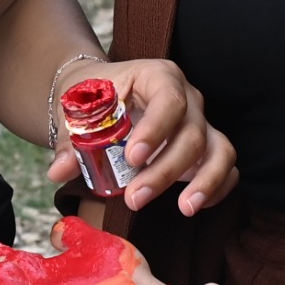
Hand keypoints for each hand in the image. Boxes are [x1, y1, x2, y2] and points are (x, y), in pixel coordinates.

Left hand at [44, 57, 236, 214]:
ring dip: (205, 181)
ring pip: (219, 149)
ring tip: (184, 209)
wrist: (100, 94)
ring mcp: (200, 122)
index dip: (156, 130)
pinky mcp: (206, 146)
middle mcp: (187, 97)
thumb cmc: (91, 98)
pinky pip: (225, 165)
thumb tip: (59, 170)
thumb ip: (70, 140)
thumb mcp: (76, 112)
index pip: (168, 99)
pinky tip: (195, 205)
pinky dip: (218, 186)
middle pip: (191, 132)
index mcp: (157, 76)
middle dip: (165, 170)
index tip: (133, 159)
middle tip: (135, 199)